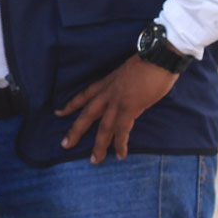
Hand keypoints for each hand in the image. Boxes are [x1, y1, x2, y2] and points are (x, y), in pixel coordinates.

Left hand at [59, 53, 180, 162]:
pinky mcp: (130, 107)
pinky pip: (122, 129)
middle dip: (75, 131)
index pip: (84, 95)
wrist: (158, 56)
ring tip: (94, 160)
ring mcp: (117, 100)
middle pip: (86, 114)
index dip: (71, 105)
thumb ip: (124, 84)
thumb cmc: (149, 62)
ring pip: (103, 127)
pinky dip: (121, 144)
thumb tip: (129, 93)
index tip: (59, 113)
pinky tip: (120, 155)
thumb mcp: (129, 72)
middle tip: (64, 145)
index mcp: (107, 82)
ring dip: (99, 146)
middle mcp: (107, 92)